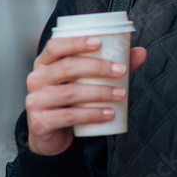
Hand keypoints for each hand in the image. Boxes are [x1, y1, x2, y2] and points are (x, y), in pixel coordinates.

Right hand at [25, 35, 147, 155]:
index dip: (77, 42)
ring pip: (70, 92)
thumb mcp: (85, 80)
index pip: (56, 46)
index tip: (99, 42)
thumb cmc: (69, 100)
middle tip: (120, 71)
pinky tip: (108, 113)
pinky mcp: (40, 122)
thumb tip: (140, 52)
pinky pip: (69, 116)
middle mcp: (36, 78)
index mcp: (45, 62)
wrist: (50, 135)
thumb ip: (110, 66)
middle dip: (97, 67)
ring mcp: (36, 100)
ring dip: (99, 92)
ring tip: (120, 94)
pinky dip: (92, 114)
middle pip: (67, 67)